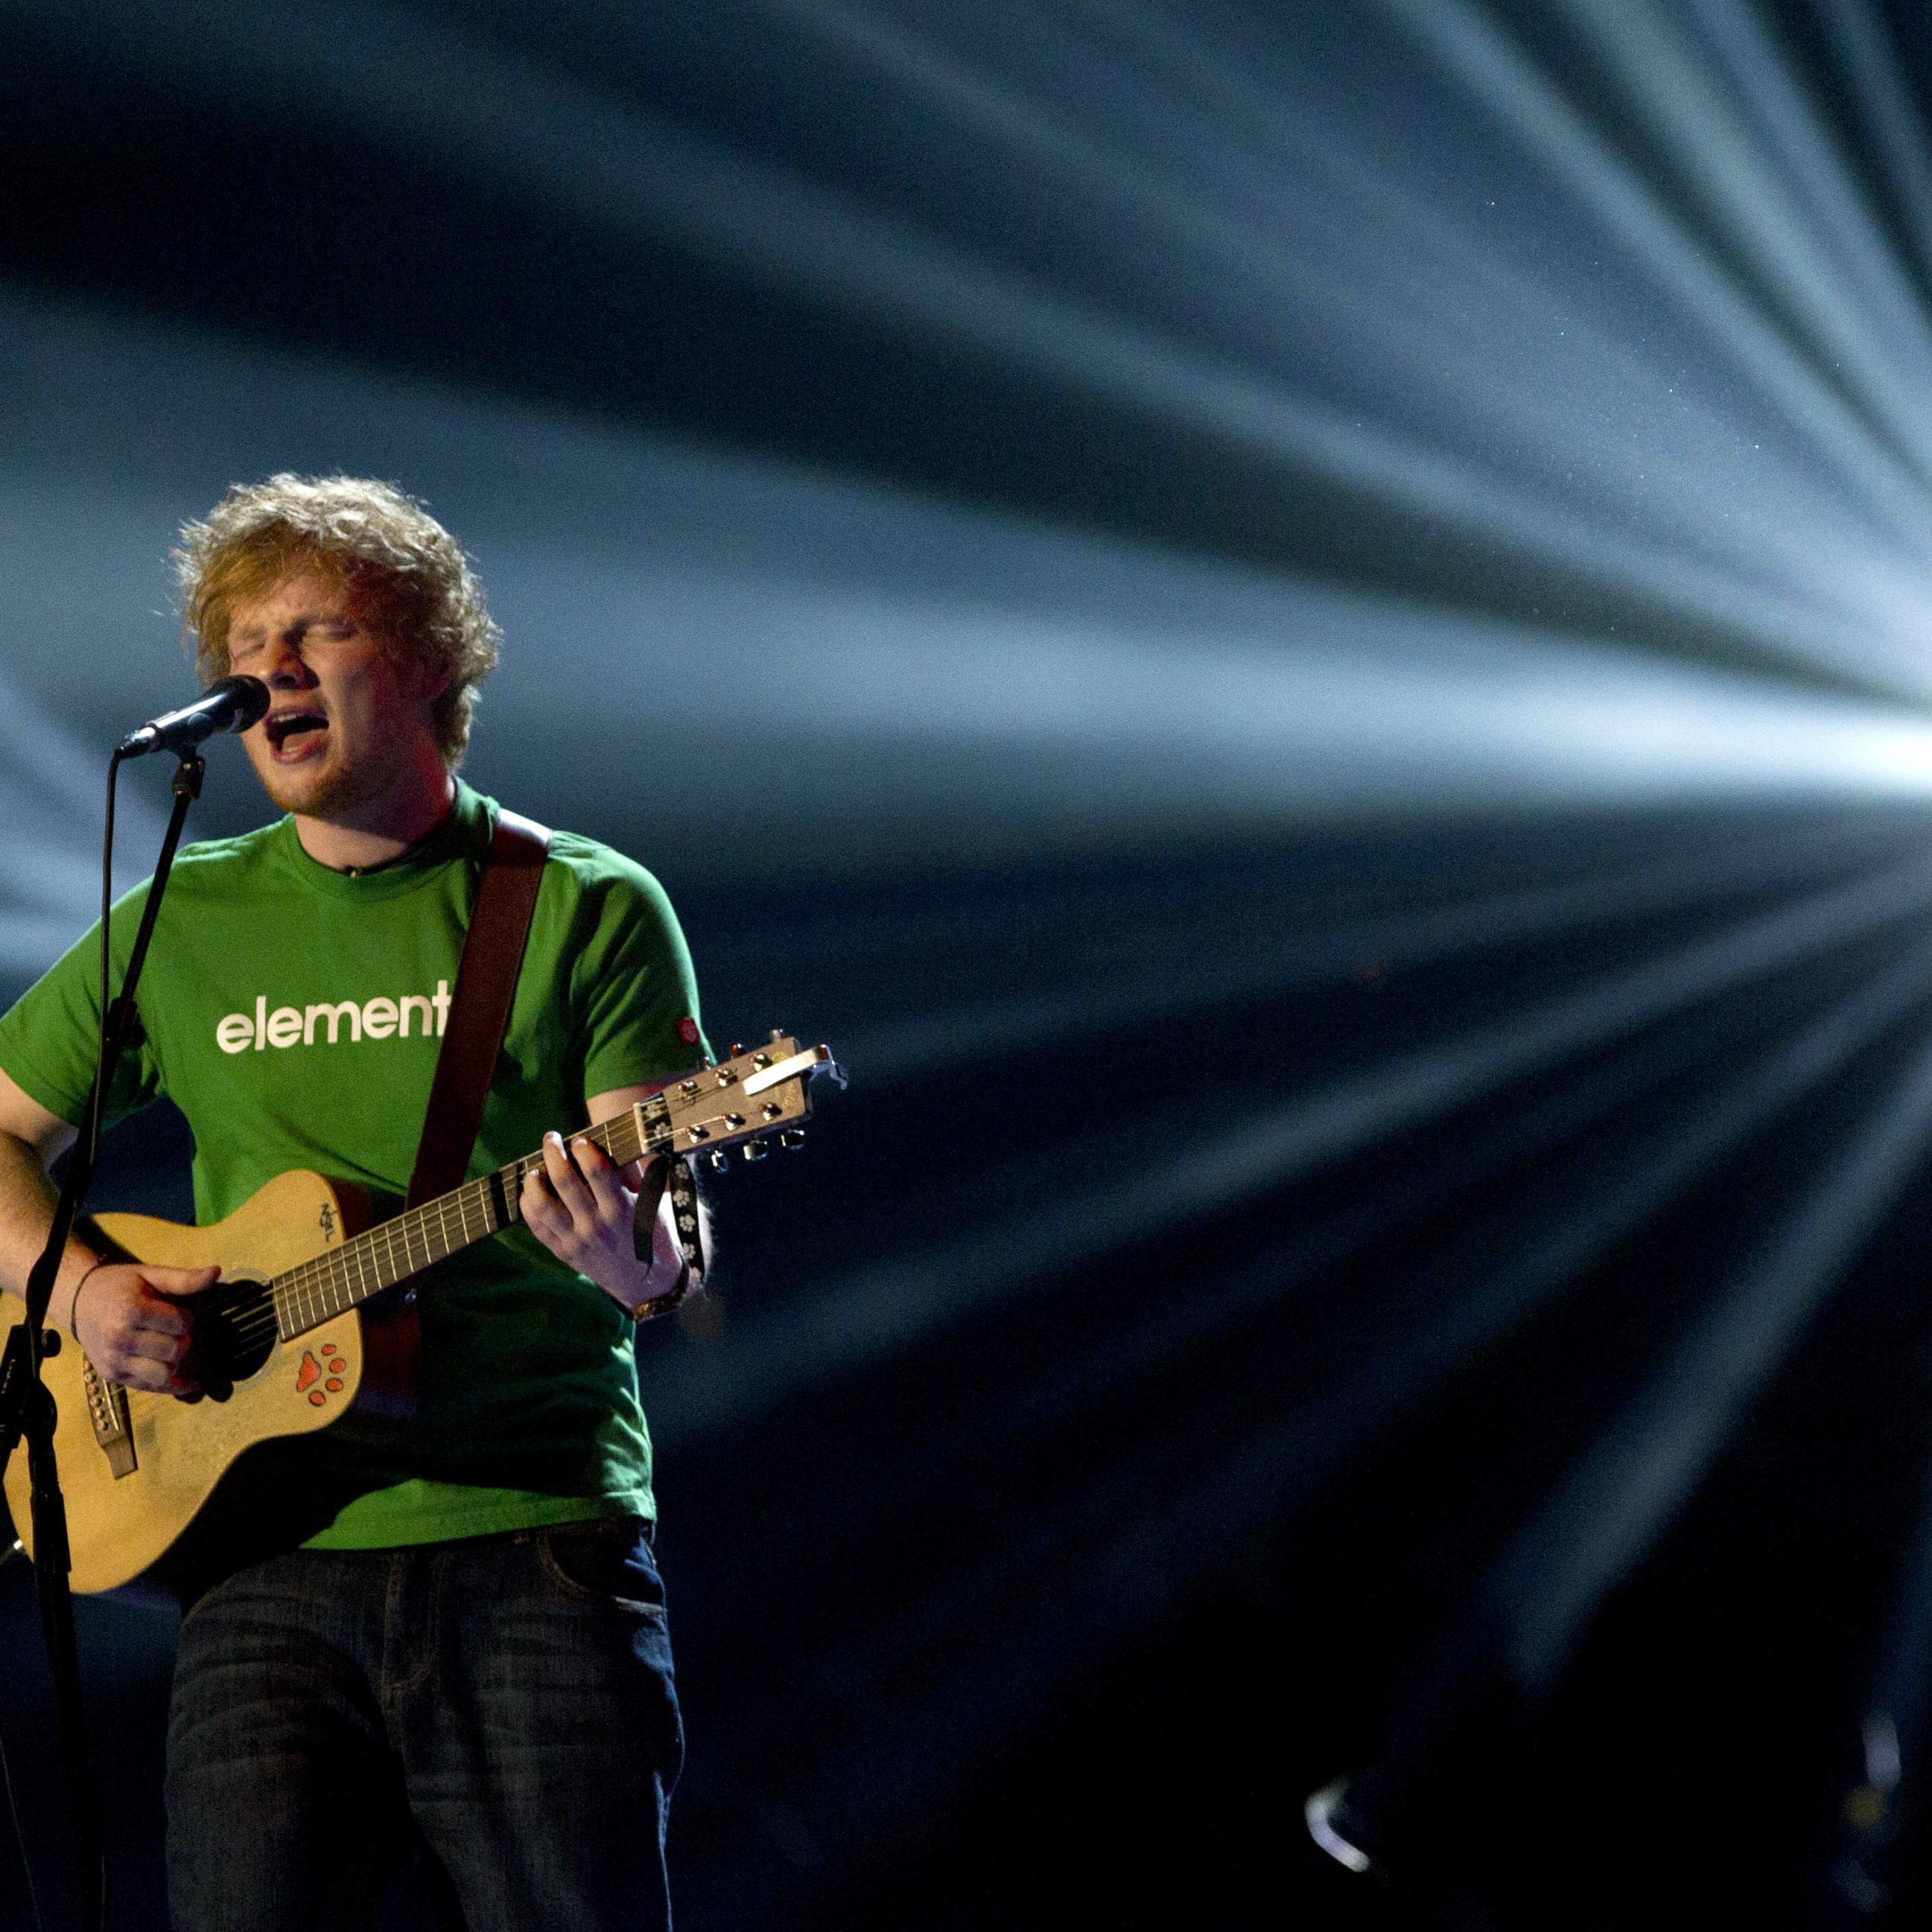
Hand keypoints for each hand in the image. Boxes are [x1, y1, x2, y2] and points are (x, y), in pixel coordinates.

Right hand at [70, 1261, 220, 1396]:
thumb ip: (184, 1279)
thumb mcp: (151, 1275)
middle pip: (175, 1350)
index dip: (186, 1318)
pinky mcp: (113, 1376)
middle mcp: (119, 1339)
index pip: (181, 1324)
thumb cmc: (120, 1287)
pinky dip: (174, 1386)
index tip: (176, 1313)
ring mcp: (114, 1361)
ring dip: (176, 1362)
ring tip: (170, 1348)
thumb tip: (215, 1272)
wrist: (80, 1302)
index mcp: (130, 1312)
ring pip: (164, 1374)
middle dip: (184, 1339)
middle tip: (174, 1331)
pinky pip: (151, 1388)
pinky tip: (191, 1381)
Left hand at [520, 1132, 681, 1313]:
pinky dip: (529, 1206)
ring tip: (536, 1170)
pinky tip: (531, 1193)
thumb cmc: (652, 1234)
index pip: (597, 1171)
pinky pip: (537, 1227)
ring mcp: (577, 1241)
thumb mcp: (652, 1202)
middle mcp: (596, 1225)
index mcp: (622, 1209)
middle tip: (551, 1139)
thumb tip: (615, 1142)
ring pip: (543, 1205)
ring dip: (534, 1181)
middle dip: (553, 1153)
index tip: (580, 1141)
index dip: (584, 1150)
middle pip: (565, 1181)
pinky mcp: (564, 1253)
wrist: (646, 1282)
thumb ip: (634, 1173)